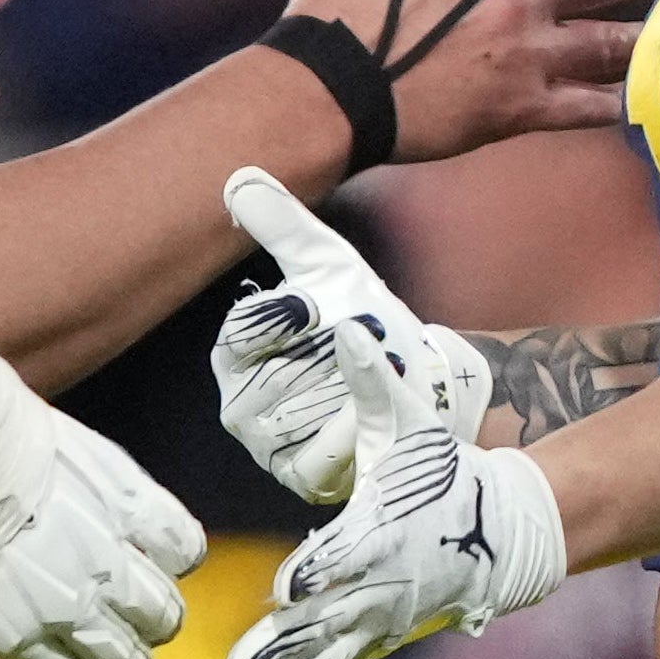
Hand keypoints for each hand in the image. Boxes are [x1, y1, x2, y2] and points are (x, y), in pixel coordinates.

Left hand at [0, 409, 202, 658]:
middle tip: (116, 657)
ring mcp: (105, 550)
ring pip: (163, 613)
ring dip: (155, 620)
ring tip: (141, 609)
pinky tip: (161, 552)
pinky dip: (178, 554)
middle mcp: (72, 603)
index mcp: (17, 635)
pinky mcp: (126, 495)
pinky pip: (181, 543)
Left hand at [205, 323, 563, 658]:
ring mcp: (367, 627)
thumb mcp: (410, 420)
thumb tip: (347, 326)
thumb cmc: (443, 470)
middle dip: (283, 652)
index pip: (354, 553)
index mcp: (386, 534)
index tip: (294, 584)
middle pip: (326, 626)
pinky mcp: (357, 648)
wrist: (499, 532)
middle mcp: (376, 590)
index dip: (326, 568)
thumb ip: (373, 379)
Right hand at [209, 165, 489, 508]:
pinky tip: (374, 413)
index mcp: (236, 354)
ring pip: (301, 413)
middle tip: (368, 342)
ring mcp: (269, 448)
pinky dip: (359, 427)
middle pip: (276, 377)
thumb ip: (284, 225)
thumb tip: (238, 177)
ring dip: (350, 389)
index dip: (285, 317)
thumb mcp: (330, 267)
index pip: (241, 333)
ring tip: (375, 378)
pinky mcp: (303, 481)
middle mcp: (240, 406)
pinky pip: (326, 452)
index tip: (319, 305)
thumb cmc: (367, 323)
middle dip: (333, 354)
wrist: (422, 384)